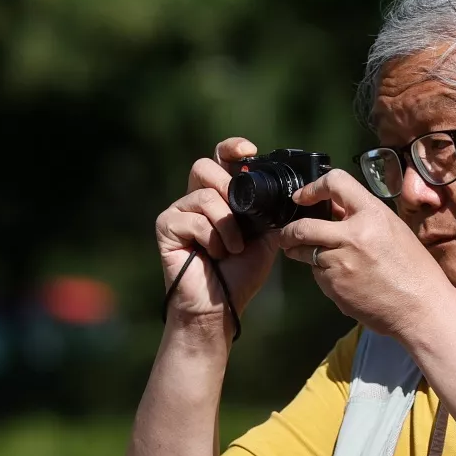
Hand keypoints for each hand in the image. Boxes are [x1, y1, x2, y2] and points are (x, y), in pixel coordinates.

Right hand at [155, 137, 279, 326]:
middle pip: (204, 166)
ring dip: (226, 223)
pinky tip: (215, 254)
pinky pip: (192, 217)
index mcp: (219, 198)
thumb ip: (270, 211)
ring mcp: (178, 212)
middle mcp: (195, 200)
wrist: (221, 307)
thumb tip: (289, 191)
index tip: (249, 151)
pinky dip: (211, 236)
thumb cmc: (240, 275)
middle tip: (241, 216)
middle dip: (227, 187)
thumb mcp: (265, 238)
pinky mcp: (166, 227)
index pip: (219, 159)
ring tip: (233, 248)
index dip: (231, 148)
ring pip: (203, 195)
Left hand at [279, 169, 453, 336]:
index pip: (335, 183)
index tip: (302, 197)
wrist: (420, 308)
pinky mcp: (334, 287)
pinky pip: (318, 276)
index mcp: (372, 214)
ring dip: (302, 254)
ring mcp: (340, 263)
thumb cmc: (414, 269)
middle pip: (303, 226)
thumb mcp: (393, 230)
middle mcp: (352, 235)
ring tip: (310, 256)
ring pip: (305, 253)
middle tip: (286, 235)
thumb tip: (334, 210)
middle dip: (289, 231)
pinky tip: (341, 280)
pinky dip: (323, 275)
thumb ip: (363, 218)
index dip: (313, 188)